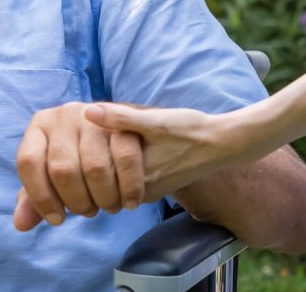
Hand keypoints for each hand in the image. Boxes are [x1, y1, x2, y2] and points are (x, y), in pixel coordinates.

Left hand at [12, 102, 146, 231]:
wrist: (127, 134)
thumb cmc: (82, 159)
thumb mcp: (55, 176)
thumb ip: (37, 198)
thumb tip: (21, 223)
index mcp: (40, 125)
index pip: (28, 162)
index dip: (41, 198)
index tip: (57, 220)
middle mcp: (64, 115)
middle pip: (62, 169)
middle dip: (78, 202)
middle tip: (91, 211)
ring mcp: (97, 114)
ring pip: (96, 167)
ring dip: (105, 198)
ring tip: (110, 205)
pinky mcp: (127, 118)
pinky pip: (125, 157)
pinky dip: (129, 186)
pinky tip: (130, 201)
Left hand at [81, 103, 258, 202]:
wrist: (222, 144)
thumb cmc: (190, 130)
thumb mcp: (155, 121)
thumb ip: (120, 118)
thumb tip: (86, 112)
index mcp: (136, 180)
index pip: (93, 177)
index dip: (83, 157)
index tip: (83, 135)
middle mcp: (140, 193)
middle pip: (99, 182)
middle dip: (92, 160)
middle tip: (93, 135)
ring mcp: (146, 193)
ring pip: (111, 183)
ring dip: (105, 163)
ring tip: (107, 138)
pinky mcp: (153, 187)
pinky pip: (124, 181)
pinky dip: (118, 166)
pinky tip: (122, 146)